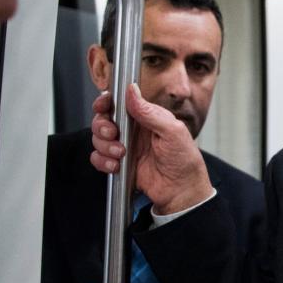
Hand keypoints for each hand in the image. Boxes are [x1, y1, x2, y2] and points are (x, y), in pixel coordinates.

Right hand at [90, 85, 213, 213]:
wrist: (181, 191)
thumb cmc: (184, 161)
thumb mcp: (172, 131)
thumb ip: (150, 112)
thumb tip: (132, 91)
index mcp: (146, 117)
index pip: (119, 103)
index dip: (106, 102)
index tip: (103, 105)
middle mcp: (133, 131)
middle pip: (103, 119)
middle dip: (102, 126)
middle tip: (112, 133)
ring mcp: (124, 147)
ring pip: (98, 139)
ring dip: (105, 146)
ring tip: (120, 153)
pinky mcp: (118, 164)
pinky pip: (99, 158)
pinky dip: (103, 161)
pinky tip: (116, 165)